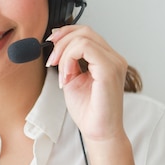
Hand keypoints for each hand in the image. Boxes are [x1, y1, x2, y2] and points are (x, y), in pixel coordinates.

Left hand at [46, 25, 127, 141]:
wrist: (98, 132)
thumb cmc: (88, 110)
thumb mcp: (72, 78)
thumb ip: (69, 61)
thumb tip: (58, 44)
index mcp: (107, 59)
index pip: (87, 33)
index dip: (65, 34)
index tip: (50, 45)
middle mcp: (114, 58)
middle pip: (85, 31)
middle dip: (61, 41)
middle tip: (51, 61)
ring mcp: (114, 62)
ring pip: (83, 38)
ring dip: (63, 53)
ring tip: (61, 75)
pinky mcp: (109, 70)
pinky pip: (85, 49)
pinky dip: (69, 59)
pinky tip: (66, 77)